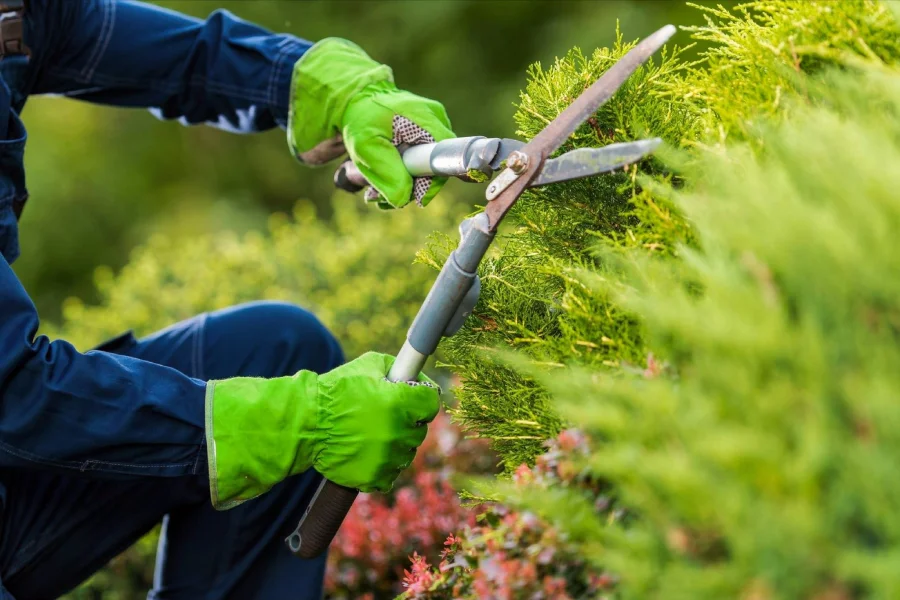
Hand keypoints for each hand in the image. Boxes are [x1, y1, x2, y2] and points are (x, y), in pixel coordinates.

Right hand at [205, 352, 440, 509]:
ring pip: (406, 453)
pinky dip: (382, 467)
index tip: (412, 400)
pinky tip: (368, 454)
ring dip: (395, 445)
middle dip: (407, 422)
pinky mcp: (375, 477)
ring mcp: (387, 457)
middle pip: (419, 429)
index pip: (431, 403)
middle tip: (385, 416)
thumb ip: (397, 368)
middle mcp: (398, 432)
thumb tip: (416, 376)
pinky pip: (390, 475)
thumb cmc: (336, 391)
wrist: (306, 423)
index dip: (422, 399)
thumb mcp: (368, 365)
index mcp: (400, 402)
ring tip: (372, 435)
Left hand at [287, 38, 454, 208]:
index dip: (428, 185)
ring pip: (420, 171)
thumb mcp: (368, 147)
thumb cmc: (359, 118)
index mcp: (429, 122)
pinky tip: (375, 181)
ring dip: (396, 186)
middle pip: (432, 170)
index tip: (408, 198)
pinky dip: (394, 176)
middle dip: (405, 188)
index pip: (443, 162)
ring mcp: (427, 131)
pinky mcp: (416, 138)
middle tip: (376, 197)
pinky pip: (412, 164)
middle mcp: (434, 125)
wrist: (349, 100)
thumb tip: (403, 200)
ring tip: (369, 191)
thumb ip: (388, 174)